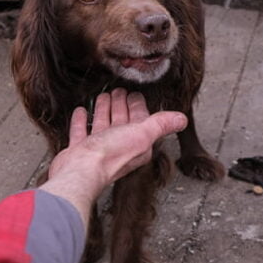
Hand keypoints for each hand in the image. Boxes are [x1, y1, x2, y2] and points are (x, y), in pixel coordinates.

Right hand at [39, 89, 186, 229]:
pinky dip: (81, 121)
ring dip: (103, 110)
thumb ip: (161, 124)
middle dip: (121, 105)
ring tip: (103, 97)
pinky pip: (81, 131)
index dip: (138, 106)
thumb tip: (182, 120)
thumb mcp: (143, 134)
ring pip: (102, 124)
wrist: (81, 170)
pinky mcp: (80, 149)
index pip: (140, 120)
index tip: (135, 94)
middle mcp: (118, 147)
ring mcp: (97, 148)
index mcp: (136, 144)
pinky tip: (81, 111)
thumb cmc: (111, 156)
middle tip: (119, 92)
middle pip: (121, 121)